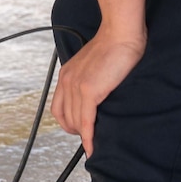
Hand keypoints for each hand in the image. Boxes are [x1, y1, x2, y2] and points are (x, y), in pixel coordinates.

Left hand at [53, 27, 144, 156]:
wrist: (121, 34)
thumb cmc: (114, 46)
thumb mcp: (92, 65)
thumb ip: (89, 79)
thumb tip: (96, 96)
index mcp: (66, 75)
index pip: (59, 108)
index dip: (68, 123)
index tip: (79, 131)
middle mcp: (67, 82)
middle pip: (66, 118)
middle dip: (77, 132)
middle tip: (91, 140)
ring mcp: (76, 87)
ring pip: (75, 122)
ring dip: (84, 136)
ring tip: (95, 145)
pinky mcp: (89, 91)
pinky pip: (86, 121)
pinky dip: (89, 137)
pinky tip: (92, 147)